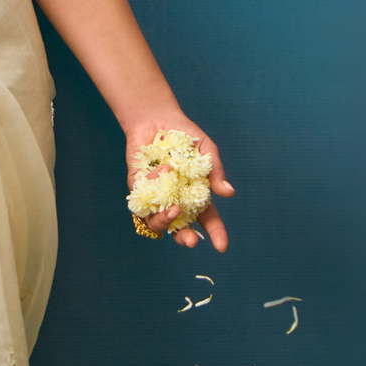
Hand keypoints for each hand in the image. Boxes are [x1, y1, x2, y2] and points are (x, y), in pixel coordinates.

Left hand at [125, 119, 234, 250]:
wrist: (157, 118)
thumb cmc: (185, 136)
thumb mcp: (207, 151)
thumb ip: (215, 172)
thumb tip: (228, 193)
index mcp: (195, 196)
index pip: (207, 219)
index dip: (215, 233)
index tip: (221, 246)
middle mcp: (175, 200)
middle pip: (180, 228)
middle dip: (186, 238)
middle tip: (191, 241)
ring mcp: (155, 196)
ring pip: (157, 222)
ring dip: (165, 222)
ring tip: (174, 211)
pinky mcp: (137, 188)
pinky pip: (142, 199)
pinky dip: (153, 187)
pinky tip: (163, 168)